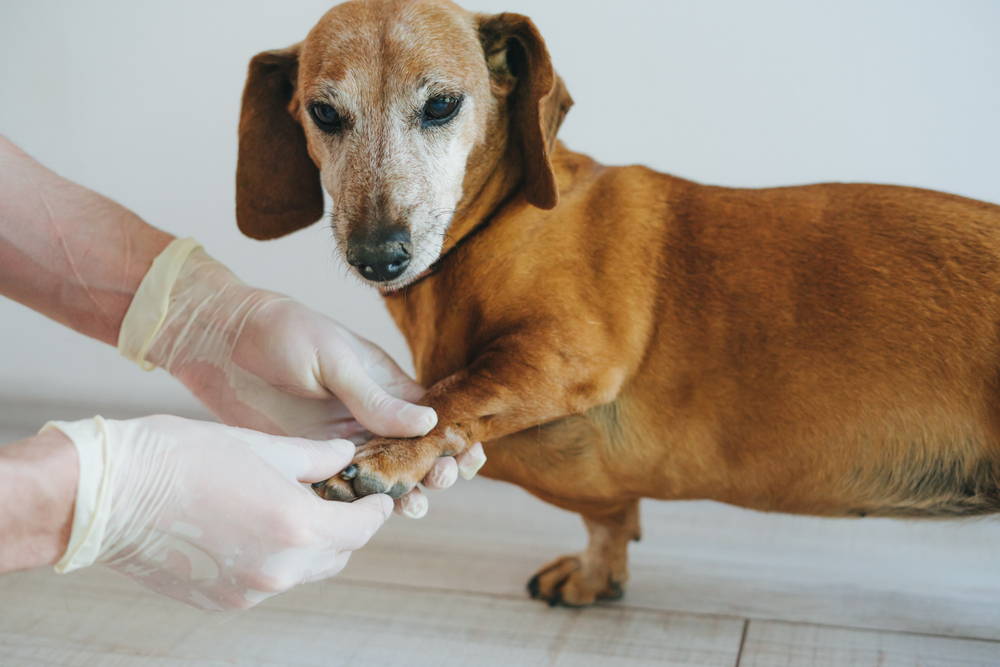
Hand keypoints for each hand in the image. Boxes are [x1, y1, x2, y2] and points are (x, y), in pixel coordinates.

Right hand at [45, 415, 389, 610]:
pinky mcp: (220, 601)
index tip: (378, 498)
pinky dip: (274, 559)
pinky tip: (254, 528)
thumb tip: (345, 456)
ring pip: (303, 571)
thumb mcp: (261, 445)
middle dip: (343, 528)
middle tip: (337, 498)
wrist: (108, 495)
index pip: (360, 530)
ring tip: (293, 509)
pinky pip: (266, 582)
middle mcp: (279, 570)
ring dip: (310, 545)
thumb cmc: (183, 457)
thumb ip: (313, 458)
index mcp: (296, 528)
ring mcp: (248, 592)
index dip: (374, 511)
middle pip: (336, 555)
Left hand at [118, 241, 484, 514]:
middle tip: (439, 479)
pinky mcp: (309, 460)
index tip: (467, 456)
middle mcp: (369, 416)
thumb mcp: (334, 358)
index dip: (453, 437)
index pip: (432, 416)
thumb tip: (429, 422)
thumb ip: (375, 396)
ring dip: (405, 493)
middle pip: (414, 453)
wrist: (220, 342)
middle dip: (435, 469)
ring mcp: (340, 441)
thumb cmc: (282, 334)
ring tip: (415, 506)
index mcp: (385, 384)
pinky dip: (359, 504)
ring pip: (384, 477)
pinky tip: (369, 515)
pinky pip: (342, 488)